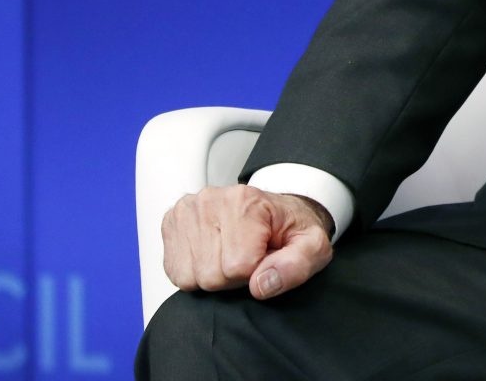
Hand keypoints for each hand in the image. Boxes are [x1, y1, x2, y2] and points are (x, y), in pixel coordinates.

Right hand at [161, 185, 333, 299]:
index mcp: (246, 202)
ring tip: (233, 254)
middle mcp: (211, 200)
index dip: (256, 274)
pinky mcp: (171, 223)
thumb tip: (261, 285)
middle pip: (211, 275)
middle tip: (250, 257)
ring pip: (189, 277)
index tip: (266, 258)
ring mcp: (187, 211)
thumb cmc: (291, 229)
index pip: (238, 267)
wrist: (276, 211)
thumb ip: (297, 265)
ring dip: (213, 275)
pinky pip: (176, 273)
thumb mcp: (313, 246)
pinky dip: (195, 272)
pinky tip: (214, 255)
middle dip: (233, 277)